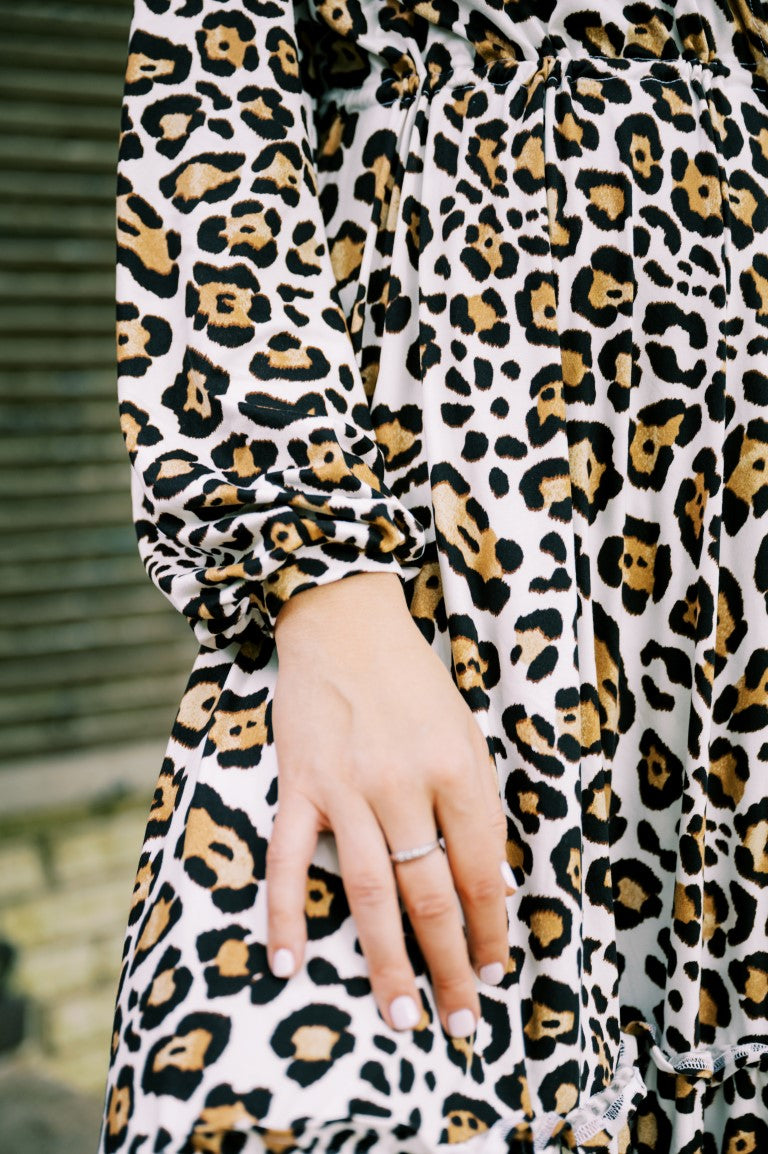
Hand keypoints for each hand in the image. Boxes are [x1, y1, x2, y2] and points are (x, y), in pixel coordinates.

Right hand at [265, 571, 515, 1037]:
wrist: (344, 623)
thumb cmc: (414, 682)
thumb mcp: (466, 732)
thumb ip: (480, 804)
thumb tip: (497, 886)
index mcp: (455, 768)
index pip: (481, 869)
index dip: (492, 929)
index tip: (496, 973)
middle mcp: (403, 784)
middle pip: (430, 894)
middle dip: (449, 965)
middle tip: (459, 1023)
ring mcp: (345, 788)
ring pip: (369, 892)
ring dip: (386, 961)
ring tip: (401, 1015)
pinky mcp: (298, 785)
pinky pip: (289, 860)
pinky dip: (286, 913)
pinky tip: (289, 963)